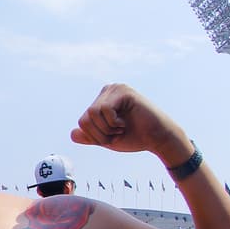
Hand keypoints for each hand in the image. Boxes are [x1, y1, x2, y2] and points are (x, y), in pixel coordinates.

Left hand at [71, 83, 193, 165]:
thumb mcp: (106, 139)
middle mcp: (108, 91)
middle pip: (85, 118)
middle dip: (99, 134)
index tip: (112, 137)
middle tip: (117, 134)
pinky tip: (125, 122)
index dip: (94, 136)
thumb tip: (72, 133)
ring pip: (92, 113)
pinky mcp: (124, 92)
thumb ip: (90, 137)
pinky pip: (104, 109)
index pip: (83, 121)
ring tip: (121, 128)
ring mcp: (116, 89)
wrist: (157, 139)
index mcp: (102, 100)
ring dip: (106, 129)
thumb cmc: (134, 138)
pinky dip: (112, 122)